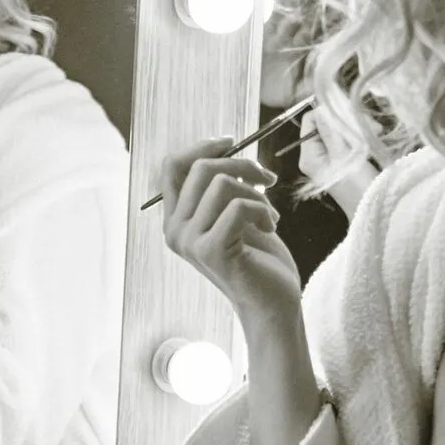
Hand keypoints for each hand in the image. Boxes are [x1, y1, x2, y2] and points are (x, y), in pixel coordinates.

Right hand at [159, 138, 302, 333]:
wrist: (273, 302)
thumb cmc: (259, 258)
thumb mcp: (236, 212)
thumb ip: (221, 186)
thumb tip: (226, 147)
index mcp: (176, 220)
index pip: (171, 167)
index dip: (201, 147)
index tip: (230, 142)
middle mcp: (175, 231)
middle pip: (199, 169)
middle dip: (241, 165)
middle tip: (267, 180)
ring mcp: (190, 242)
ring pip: (221, 185)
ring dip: (256, 193)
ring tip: (269, 214)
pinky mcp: (211, 251)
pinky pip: (237, 207)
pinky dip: (262, 210)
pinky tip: (271, 227)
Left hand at [297, 110, 378, 216]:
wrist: (375, 208)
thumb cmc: (357, 185)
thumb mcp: (343, 155)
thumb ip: (331, 130)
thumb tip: (321, 107)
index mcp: (309, 154)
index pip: (310, 120)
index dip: (328, 112)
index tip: (350, 114)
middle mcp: (316, 154)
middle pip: (326, 123)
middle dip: (348, 120)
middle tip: (371, 125)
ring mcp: (331, 157)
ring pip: (341, 129)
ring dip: (358, 127)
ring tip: (377, 131)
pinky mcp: (345, 159)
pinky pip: (350, 139)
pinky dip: (362, 136)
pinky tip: (375, 136)